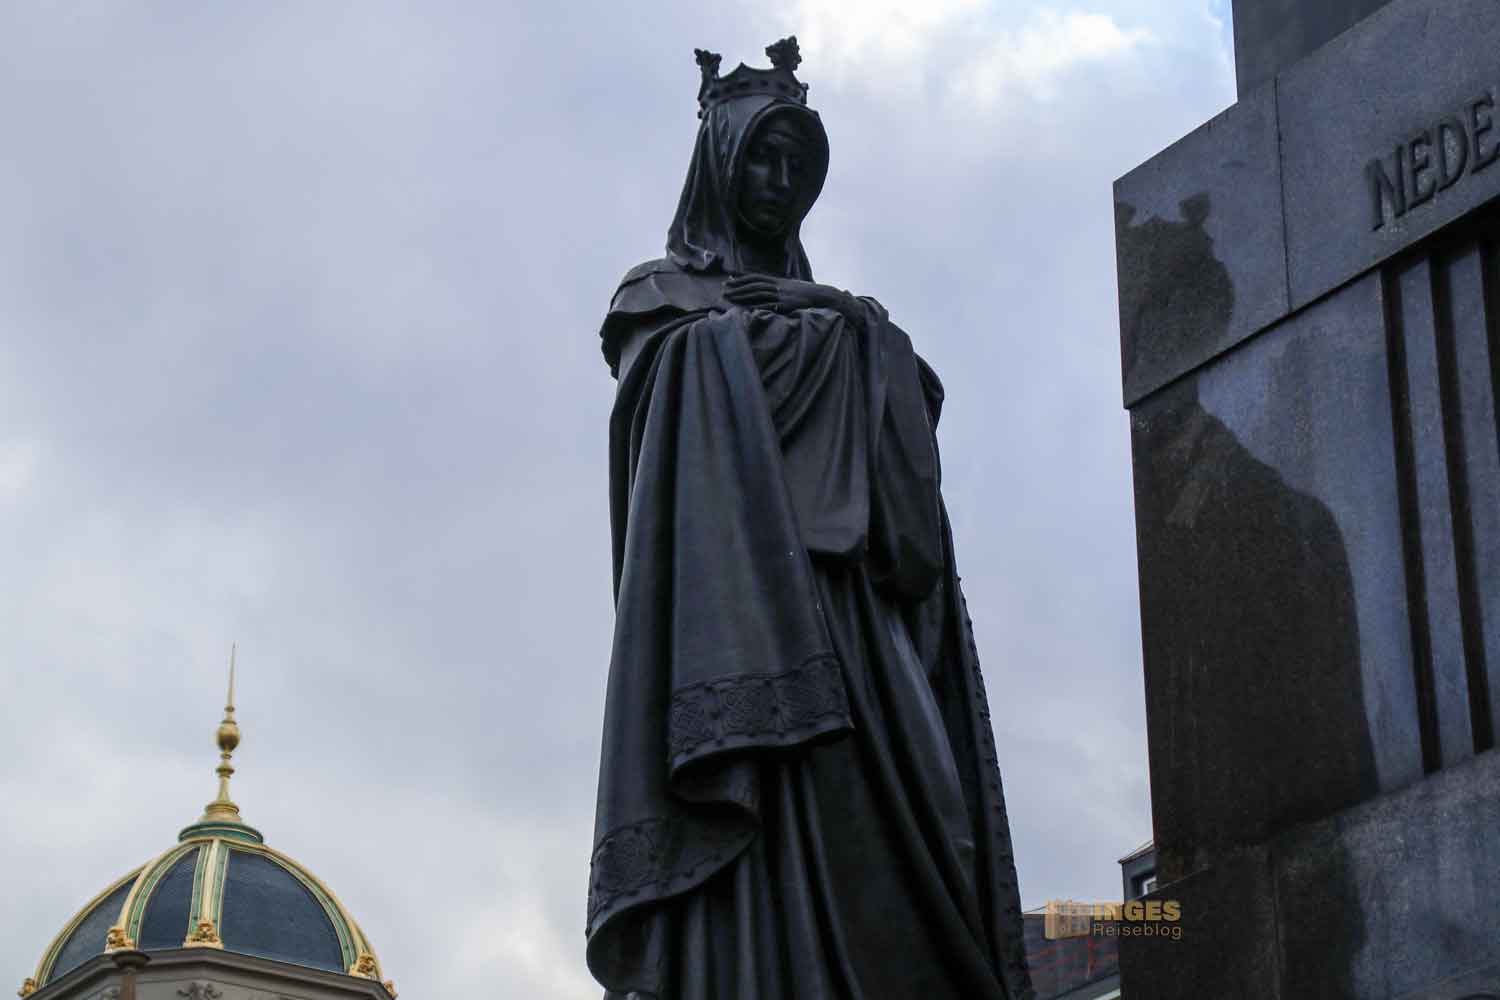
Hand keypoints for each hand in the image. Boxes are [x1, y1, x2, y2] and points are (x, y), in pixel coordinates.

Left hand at [723, 275, 855, 317]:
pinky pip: (768, 304)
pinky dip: (756, 305)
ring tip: (729, 297)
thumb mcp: (791, 287)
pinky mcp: (785, 304)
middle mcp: (777, 285)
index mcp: (778, 280)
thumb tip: (770, 289)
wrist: (821, 295)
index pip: (756, 276)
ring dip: (742, 295)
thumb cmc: (807, 292)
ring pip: (757, 293)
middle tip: (723, 288)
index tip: (730, 277)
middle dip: (737, 286)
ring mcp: (781, 294)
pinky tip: (745, 307)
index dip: (742, 277)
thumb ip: (779, 287)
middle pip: (753, 284)